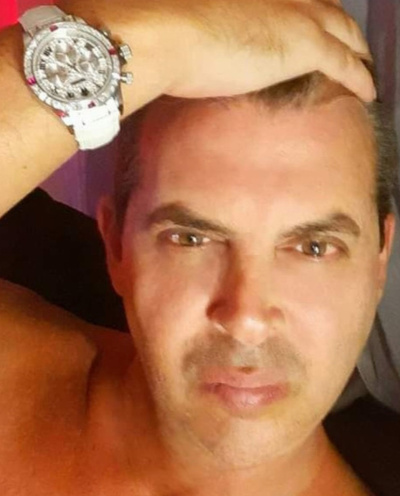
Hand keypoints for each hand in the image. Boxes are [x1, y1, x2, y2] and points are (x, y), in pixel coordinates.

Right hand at [57, 0, 373, 109]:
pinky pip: (345, 64)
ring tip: (362, 68)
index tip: (315, 35)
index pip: (296, 6)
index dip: (311, 20)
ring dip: (356, 51)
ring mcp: (295, 18)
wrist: (162, 37)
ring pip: (343, 33)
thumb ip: (206, 38)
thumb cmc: (161, 33)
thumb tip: (200, 56)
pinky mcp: (303, 45)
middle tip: (351, 49)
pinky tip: (368, 92)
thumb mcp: (187, 31)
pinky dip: (360, 77)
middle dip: (343, 31)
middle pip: (327, 13)